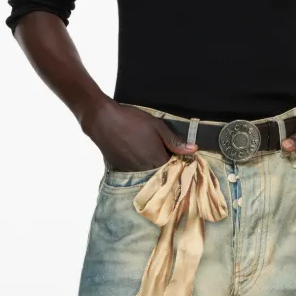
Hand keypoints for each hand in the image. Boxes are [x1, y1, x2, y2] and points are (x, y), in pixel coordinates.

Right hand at [81, 100, 196, 169]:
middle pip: (161, 174)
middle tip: (164, 154)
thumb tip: (193, 150)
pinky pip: (135, 174)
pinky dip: (139, 167)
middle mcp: (146, 170)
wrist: (102, 120)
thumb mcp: (157, 126)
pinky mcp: (121, 171)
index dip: (179, 163)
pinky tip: (137, 155)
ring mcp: (132, 172)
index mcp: (158, 160)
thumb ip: (175, 141)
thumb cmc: (131, 120)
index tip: (180, 157)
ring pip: (148, 175)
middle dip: (166, 167)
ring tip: (148, 154)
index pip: (175, 169)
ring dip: (152, 168)